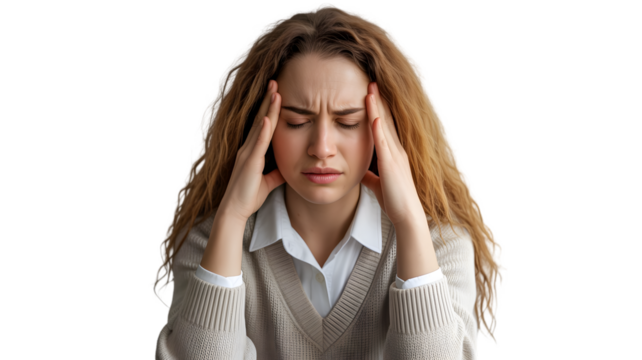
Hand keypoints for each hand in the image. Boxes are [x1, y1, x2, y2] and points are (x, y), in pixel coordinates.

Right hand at [218, 80, 284, 221]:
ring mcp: (247, 153)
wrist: (235, 210)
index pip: (263, 125)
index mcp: (252, 150)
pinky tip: (268, 118)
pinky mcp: (249, 162)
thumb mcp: (269, 181)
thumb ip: (277, 172)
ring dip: (268, 109)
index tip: (277, 93)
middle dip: (268, 101)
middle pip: (260, 119)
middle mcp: (248, 147)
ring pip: (259, 126)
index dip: (270, 109)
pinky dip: (263, 130)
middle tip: (276, 82)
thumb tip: (289, 166)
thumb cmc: (249, 196)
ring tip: (275, 91)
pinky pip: (258, 144)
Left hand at [360, 82, 423, 226]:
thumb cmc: (394, 200)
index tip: (371, 93)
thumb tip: (362, 173)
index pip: (385, 125)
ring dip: (378, 107)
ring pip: (385, 125)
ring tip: (371, 89)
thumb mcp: (378, 184)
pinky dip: (379, 128)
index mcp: (394, 153)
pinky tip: (374, 115)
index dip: (379, 108)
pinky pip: (384, 142)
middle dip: (379, 100)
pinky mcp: (391, 164)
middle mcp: (397, 149)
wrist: (407, 214)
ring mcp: (395, 155)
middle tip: (371, 81)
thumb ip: (371, 176)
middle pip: (386, 118)